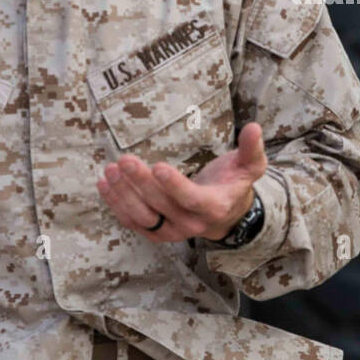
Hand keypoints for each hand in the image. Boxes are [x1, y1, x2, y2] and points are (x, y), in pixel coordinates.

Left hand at [97, 121, 267, 242]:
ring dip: (124, 194)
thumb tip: (254, 127)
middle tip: (124, 160)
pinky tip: (105, 184)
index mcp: (214, 206)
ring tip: (111, 170)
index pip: (191, 199)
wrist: (226, 215)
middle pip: (161, 206)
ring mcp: (172, 231)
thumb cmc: (234, 183)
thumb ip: (252, 148)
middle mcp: (192, 224)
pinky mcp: (157, 232)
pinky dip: (116, 205)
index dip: (174, 185)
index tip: (157, 166)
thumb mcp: (250, 166)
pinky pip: (133, 222)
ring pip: (143, 217)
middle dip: (140, 183)